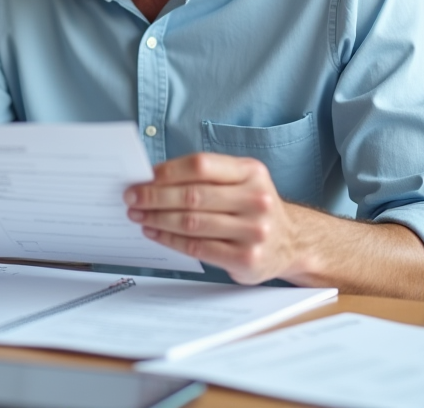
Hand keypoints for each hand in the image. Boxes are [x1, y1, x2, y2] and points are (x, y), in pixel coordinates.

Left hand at [124, 153, 298, 284]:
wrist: (292, 242)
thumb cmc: (253, 206)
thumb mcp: (242, 181)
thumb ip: (206, 176)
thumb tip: (153, 178)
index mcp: (252, 172)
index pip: (202, 165)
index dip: (168, 171)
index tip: (143, 177)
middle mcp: (256, 199)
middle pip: (193, 196)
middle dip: (155, 197)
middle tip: (131, 197)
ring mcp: (253, 231)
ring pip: (192, 223)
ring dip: (158, 219)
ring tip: (138, 215)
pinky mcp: (246, 258)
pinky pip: (197, 247)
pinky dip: (169, 240)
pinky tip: (154, 233)